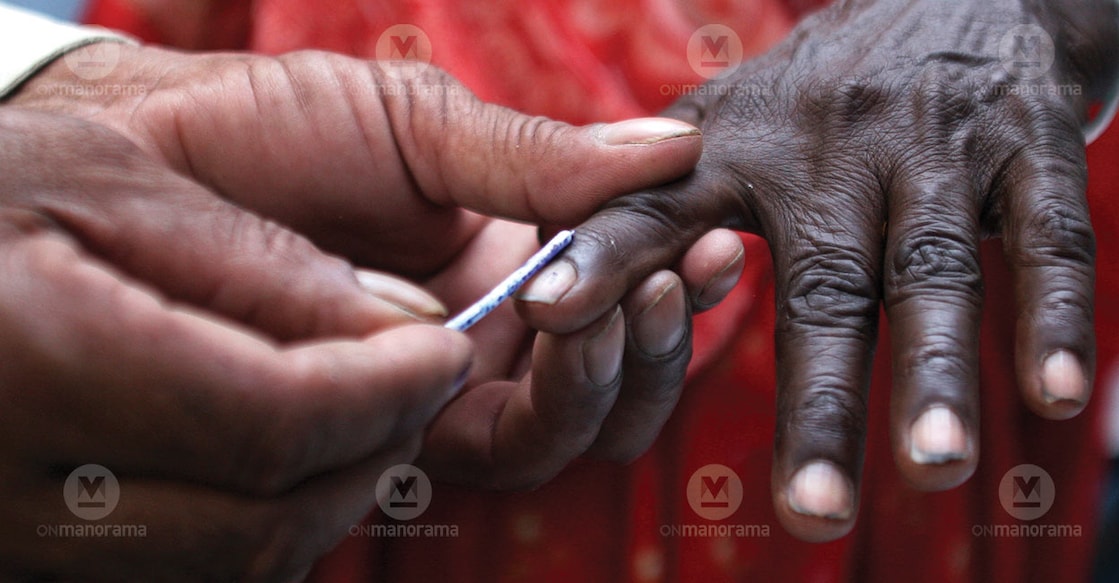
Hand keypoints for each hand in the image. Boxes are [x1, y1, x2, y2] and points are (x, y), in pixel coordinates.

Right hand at [0, 106, 472, 580]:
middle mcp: (12, 490)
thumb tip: (405, 325)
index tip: (445, 350)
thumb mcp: (106, 183)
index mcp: (37, 366)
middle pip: (264, 527)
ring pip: (233, 569)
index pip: (273, 423)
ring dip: (327, 498)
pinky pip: (183, 573)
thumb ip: (260, 264)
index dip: (385, 393)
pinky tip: (283, 449)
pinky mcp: (28, 554)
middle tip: (420, 381)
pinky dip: (262, 521)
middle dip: (372, 455)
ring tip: (365, 409)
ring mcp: (13, 542)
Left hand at [3, 44, 738, 576]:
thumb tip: (676, 146)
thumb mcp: (423, 125)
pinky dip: (554, 398)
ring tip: (625, 295)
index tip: (717, 233)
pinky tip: (560, 323)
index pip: (622, 300)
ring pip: (569, 428)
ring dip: (618, 369)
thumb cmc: (282, 127)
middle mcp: (485, 339)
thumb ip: (542, 159)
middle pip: (613, 385)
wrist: (158, 153)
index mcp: (505, 263)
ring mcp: (442, 389)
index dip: (681, 278)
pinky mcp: (395, 428)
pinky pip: (500, 446)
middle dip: (664, 336)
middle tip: (681, 272)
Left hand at [517, 0, 1118, 539]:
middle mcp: (830, 146)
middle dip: (816, 403)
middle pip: (820, 287)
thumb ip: (649, 205)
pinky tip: (1052, 394)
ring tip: (934, 466)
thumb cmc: (824, 93)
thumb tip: (552, 291)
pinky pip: (1048, 235)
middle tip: (809, 513)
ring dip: (935, 372)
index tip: (545, 312)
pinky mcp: (1024, 141)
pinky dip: (1052, 315)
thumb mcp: (728, 131)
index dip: (600, 256)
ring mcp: (930, 143)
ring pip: (929, 267)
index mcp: (739, 147)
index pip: (655, 205)